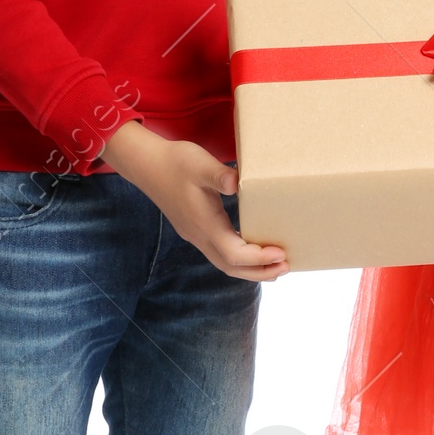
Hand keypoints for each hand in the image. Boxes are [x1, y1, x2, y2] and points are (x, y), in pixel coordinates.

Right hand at [99, 122, 287, 280]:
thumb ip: (218, 175)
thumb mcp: (199, 164)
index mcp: (204, 223)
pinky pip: (219, 253)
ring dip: (250, 269)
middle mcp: (199, 235)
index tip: (281, 253)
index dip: (259, 258)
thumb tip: (236, 183)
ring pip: (224, 263)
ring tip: (275, 265)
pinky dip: (239, 259)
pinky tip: (252, 249)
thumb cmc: (175, 162)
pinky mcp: (195, 230)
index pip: (234, 254)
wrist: (146, 164)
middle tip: (286, 266)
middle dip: (260, 272)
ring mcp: (195, 235)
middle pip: (231, 267)